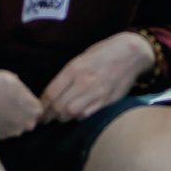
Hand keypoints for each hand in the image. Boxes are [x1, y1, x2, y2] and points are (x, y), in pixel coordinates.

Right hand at [0, 67, 42, 138]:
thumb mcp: (14, 80)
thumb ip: (23, 91)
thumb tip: (23, 94)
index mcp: (34, 110)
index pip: (37, 111)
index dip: (28, 105)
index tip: (20, 101)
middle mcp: (26, 124)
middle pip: (28, 121)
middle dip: (21, 115)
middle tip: (9, 105)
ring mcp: (13, 132)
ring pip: (15, 127)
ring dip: (10, 121)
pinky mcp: (0, 136)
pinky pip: (3, 131)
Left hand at [39, 33, 155, 122]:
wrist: (132, 53)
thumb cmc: (104, 52)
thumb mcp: (81, 57)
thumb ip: (68, 74)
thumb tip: (54, 92)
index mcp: (74, 69)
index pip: (51, 93)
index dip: (42, 105)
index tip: (39, 110)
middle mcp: (84, 82)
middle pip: (60, 106)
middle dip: (50, 114)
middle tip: (46, 118)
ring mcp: (97, 93)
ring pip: (72, 113)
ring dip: (63, 117)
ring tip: (59, 117)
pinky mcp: (108, 100)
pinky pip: (87, 114)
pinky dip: (79, 117)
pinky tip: (76, 114)